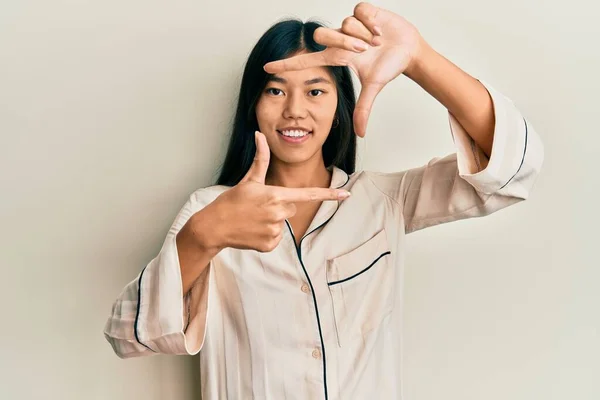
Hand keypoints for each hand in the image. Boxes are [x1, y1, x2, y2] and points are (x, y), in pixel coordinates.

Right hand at [206, 131, 350, 252]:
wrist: (214, 226)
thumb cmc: (232, 201)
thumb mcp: (248, 180)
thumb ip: (260, 158)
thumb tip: (260, 135)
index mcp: (276, 195)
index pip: (308, 194)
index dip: (329, 195)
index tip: (346, 195)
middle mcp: (278, 213)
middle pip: (292, 208)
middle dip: (279, 206)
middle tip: (259, 206)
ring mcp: (274, 231)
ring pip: (283, 223)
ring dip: (272, 221)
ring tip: (254, 219)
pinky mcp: (269, 245)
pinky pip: (276, 238)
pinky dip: (267, 235)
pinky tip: (253, 230)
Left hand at [263, 2, 424, 136]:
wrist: (408, 50)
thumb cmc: (387, 66)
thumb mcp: (373, 87)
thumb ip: (363, 109)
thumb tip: (360, 134)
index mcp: (337, 57)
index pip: (305, 61)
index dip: (287, 64)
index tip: (267, 67)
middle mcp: (339, 39)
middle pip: (323, 35)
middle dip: (344, 42)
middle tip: (363, 50)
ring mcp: (349, 24)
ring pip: (345, 24)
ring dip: (363, 34)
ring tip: (377, 42)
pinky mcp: (362, 10)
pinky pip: (359, 12)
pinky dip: (371, 22)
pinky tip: (379, 29)